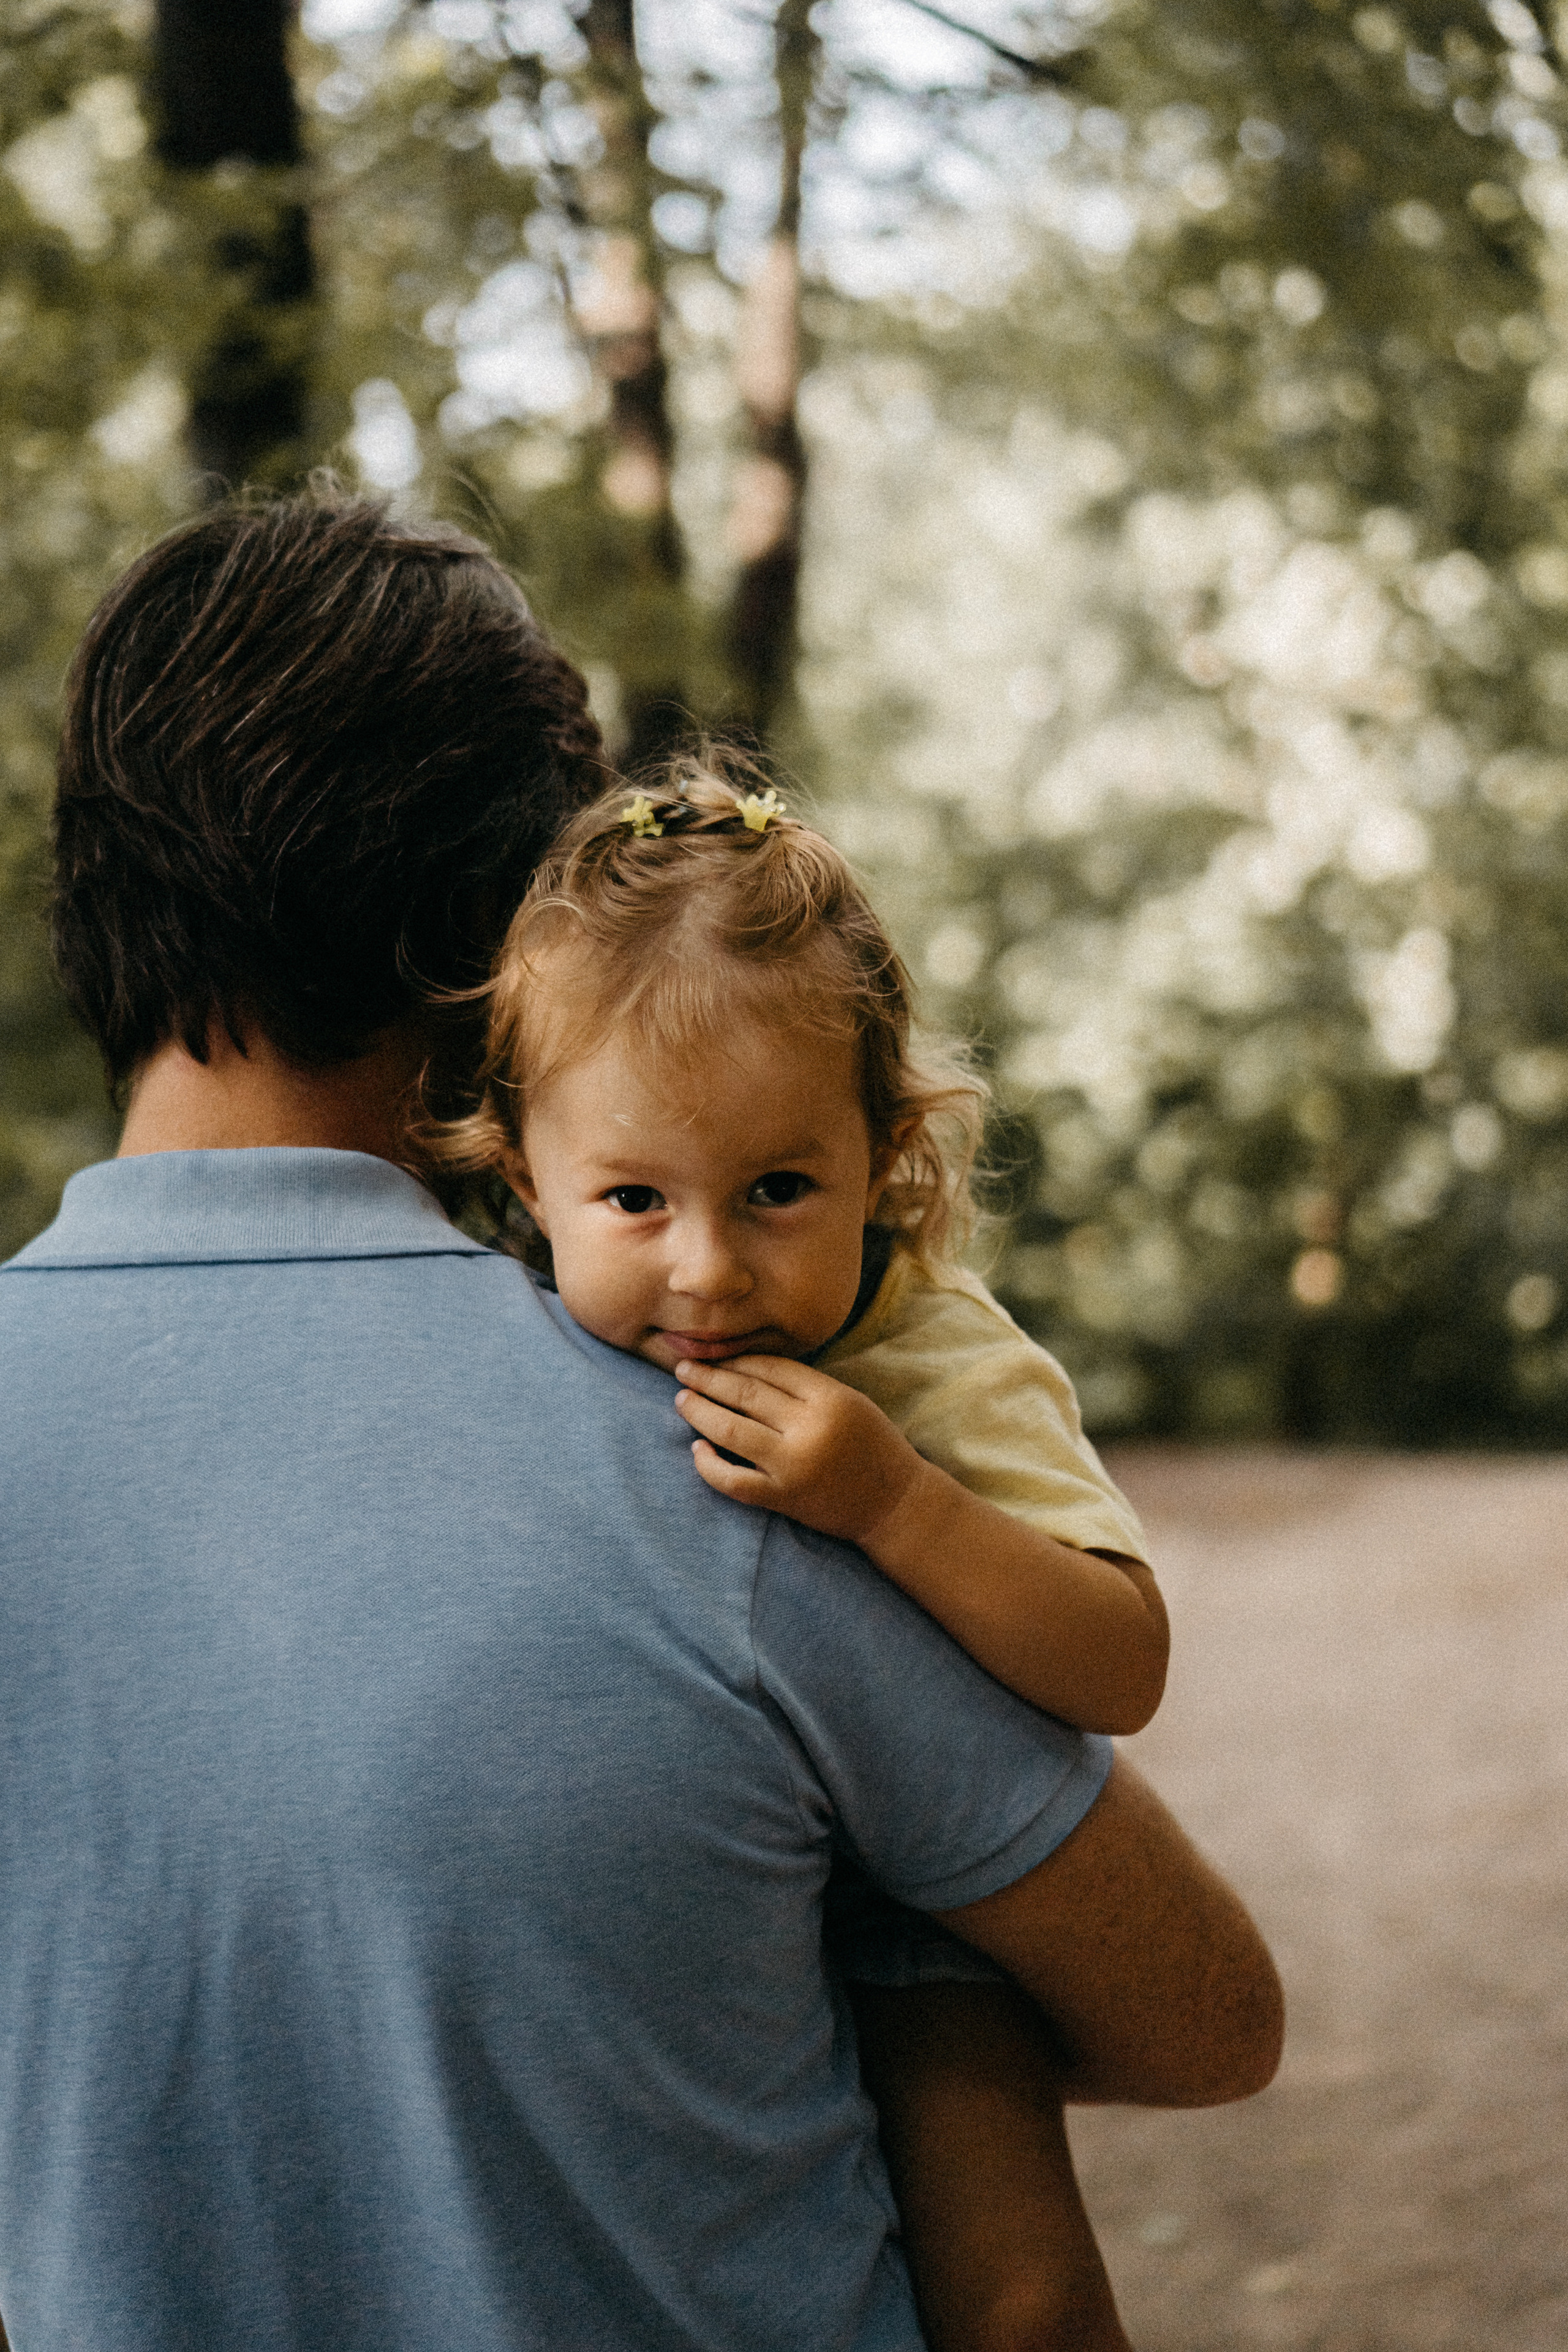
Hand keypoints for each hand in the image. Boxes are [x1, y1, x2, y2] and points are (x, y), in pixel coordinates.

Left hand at [673, 1355, 925, 1546]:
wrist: (895, 1504)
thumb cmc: (872, 1446)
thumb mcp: (849, 1402)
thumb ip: (804, 1386)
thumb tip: (745, 1369)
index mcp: (830, 1398)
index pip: (770, 1368)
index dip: (737, 1360)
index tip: (715, 1355)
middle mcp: (809, 1429)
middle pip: (745, 1394)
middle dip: (709, 1378)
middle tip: (684, 1369)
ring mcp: (793, 1465)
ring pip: (731, 1431)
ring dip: (700, 1412)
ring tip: (682, 1399)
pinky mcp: (783, 1498)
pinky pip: (733, 1481)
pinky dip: (709, 1465)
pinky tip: (697, 1449)